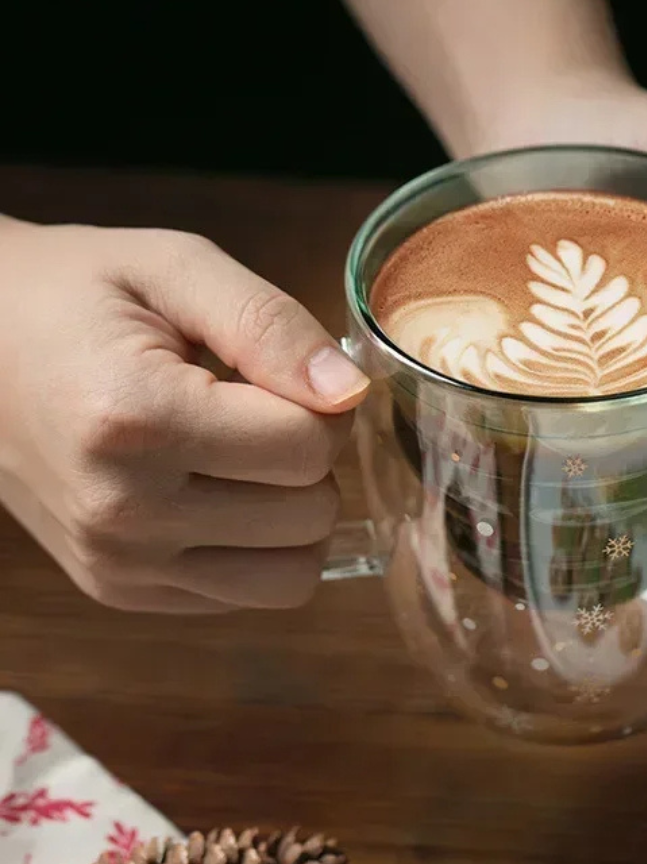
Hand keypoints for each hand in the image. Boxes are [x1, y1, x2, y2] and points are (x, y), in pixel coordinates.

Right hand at [0, 219, 368, 612]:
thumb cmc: (80, 296)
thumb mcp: (176, 268)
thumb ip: (270, 324)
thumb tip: (350, 391)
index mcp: (136, 420)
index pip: (307, 446)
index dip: (322, 402)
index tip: (279, 373)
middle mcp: (122, 512)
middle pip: (310, 513)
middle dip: (311, 456)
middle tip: (259, 409)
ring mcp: (118, 565)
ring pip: (294, 574)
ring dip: (296, 511)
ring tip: (246, 455)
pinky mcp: (121, 592)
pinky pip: (251, 594)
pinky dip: (262, 547)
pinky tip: (221, 491)